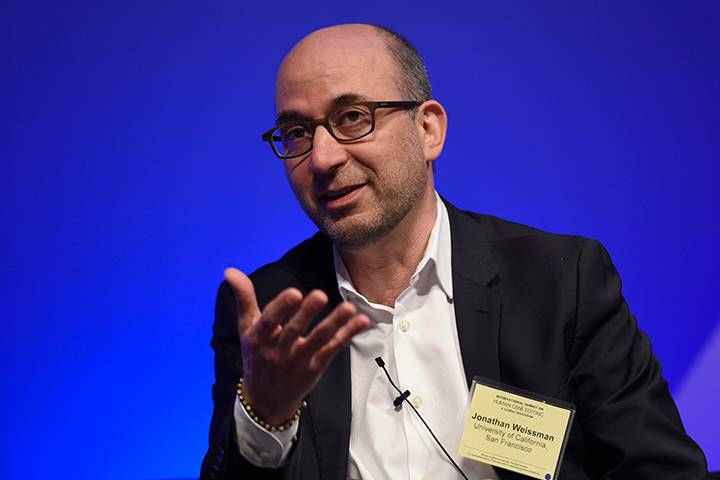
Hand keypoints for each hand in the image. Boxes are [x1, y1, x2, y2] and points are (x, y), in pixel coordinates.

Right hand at [224, 267, 369, 424]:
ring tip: (348, 308)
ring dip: (334, 323)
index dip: (281, 308)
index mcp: (258, 339)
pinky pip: (332, 349)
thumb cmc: (256, 356)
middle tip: (320, 295)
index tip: (293, 293)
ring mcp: (298, 360)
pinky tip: (360, 321)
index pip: (268, 322)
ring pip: (318, 340)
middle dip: (307, 313)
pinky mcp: (315, 368)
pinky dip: (347, 335)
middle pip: (294, 331)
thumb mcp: (246, 329)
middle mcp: (278, 351)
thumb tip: (230, 270)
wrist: (264, 401)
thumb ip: (243, 299)